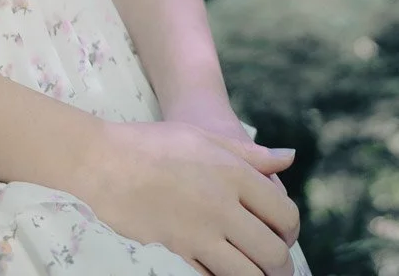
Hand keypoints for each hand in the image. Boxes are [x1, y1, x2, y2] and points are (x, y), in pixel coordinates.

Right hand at [70, 117, 299, 275]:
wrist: (106, 162)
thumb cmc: (155, 143)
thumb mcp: (205, 137)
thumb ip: (251, 154)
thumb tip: (289, 158)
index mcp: (233, 173)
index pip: (285, 214)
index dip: (291, 229)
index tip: (284, 232)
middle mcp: (223, 206)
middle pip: (273, 252)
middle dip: (282, 265)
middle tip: (277, 264)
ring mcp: (201, 233)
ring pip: (249, 275)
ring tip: (256, 272)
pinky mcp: (180, 251)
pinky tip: (223, 268)